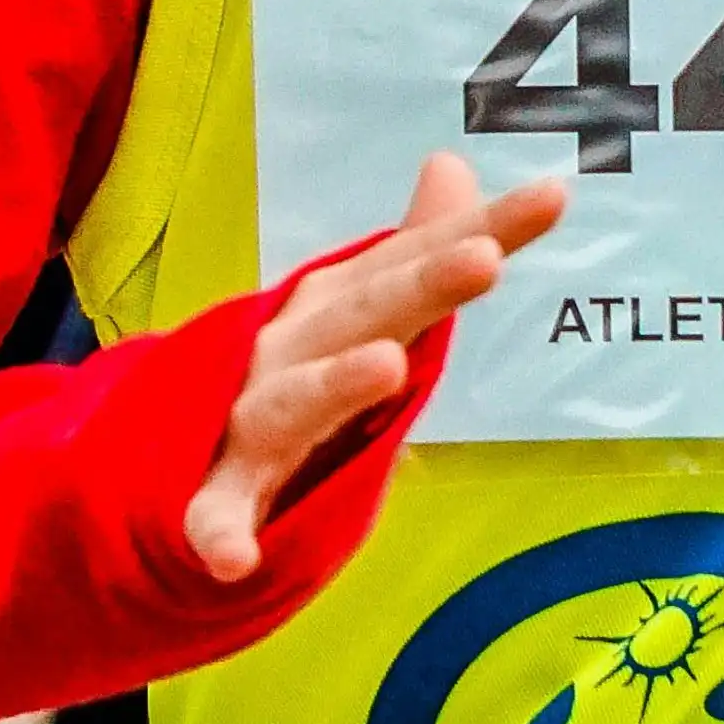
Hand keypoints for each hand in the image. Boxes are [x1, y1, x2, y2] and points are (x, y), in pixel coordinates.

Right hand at [184, 152, 568, 580]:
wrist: (169, 437)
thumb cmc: (295, 366)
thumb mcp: (356, 302)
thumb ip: (415, 244)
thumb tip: (452, 163)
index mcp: (337, 304)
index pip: (418, 259)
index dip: (485, 227)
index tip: (554, 195)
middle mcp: (293, 345)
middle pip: (365, 311)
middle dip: (423, 283)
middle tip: (485, 258)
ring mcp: (248, 416)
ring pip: (294, 399)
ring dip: (336, 383)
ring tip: (388, 366)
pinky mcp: (216, 490)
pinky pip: (213, 513)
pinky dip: (218, 532)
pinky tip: (235, 559)